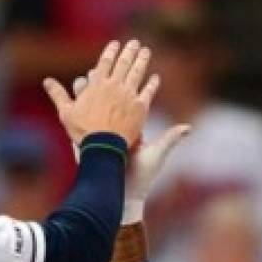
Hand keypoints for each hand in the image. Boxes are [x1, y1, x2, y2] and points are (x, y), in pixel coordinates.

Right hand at [43, 39, 158, 146]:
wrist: (102, 148)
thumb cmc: (82, 132)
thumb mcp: (65, 113)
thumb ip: (58, 94)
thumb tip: (46, 80)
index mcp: (96, 85)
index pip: (105, 62)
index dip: (111, 52)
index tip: (116, 44)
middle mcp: (114, 86)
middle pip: (123, 63)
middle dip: (129, 51)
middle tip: (135, 43)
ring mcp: (128, 95)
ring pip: (137, 72)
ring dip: (142, 60)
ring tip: (146, 52)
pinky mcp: (140, 107)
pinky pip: (148, 92)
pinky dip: (152, 84)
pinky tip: (155, 77)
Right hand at [71, 74, 189, 222]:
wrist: (124, 196)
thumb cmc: (142, 177)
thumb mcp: (157, 155)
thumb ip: (170, 139)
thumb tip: (188, 127)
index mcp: (132, 130)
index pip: (130, 103)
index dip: (130, 86)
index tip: (133, 69)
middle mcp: (116, 131)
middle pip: (111, 102)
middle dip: (108, 84)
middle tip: (107, 64)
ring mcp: (102, 137)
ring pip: (94, 109)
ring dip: (90, 93)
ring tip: (87, 75)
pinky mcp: (89, 145)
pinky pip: (82, 123)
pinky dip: (78, 108)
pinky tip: (73, 94)